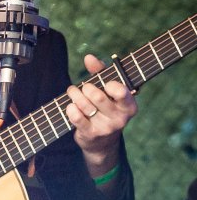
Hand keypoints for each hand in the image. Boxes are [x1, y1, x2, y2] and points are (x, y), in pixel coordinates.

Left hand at [65, 54, 137, 179]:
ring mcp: (106, 128)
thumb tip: (89, 57)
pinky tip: (70, 105)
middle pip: (98, 96)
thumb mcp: (107, 89)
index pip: (121, 92)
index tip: (105, 83)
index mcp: (130, 105)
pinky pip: (76, 117)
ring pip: (85, 106)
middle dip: (86, 88)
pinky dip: (70, 108)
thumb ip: (100, 71)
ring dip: (75, 95)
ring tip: (72, 91)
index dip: (109, 84)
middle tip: (83, 87)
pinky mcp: (91, 134)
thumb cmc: (105, 107)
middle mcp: (120, 118)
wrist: (101, 141)